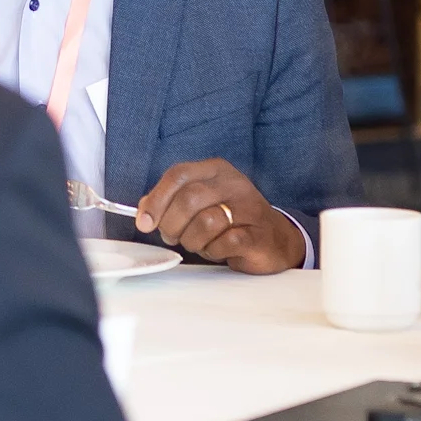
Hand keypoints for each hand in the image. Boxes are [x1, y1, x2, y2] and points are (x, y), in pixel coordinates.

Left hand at [134, 158, 305, 273]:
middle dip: (172, 224)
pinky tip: (217, 250)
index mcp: (216, 170)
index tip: (144, 222)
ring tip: (198, 244)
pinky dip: (213, 251)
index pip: (178, 175)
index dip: (156, 200)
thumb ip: (171, 202)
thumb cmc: (231, 221)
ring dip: (192, 240)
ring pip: (205, 222)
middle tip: (173, 237)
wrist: (277, 240)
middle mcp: (234, 183)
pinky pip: (224, 243)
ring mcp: (249, 207)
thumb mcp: (201, 204)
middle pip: (188, 199)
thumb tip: (143, 210)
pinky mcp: (258, 234)